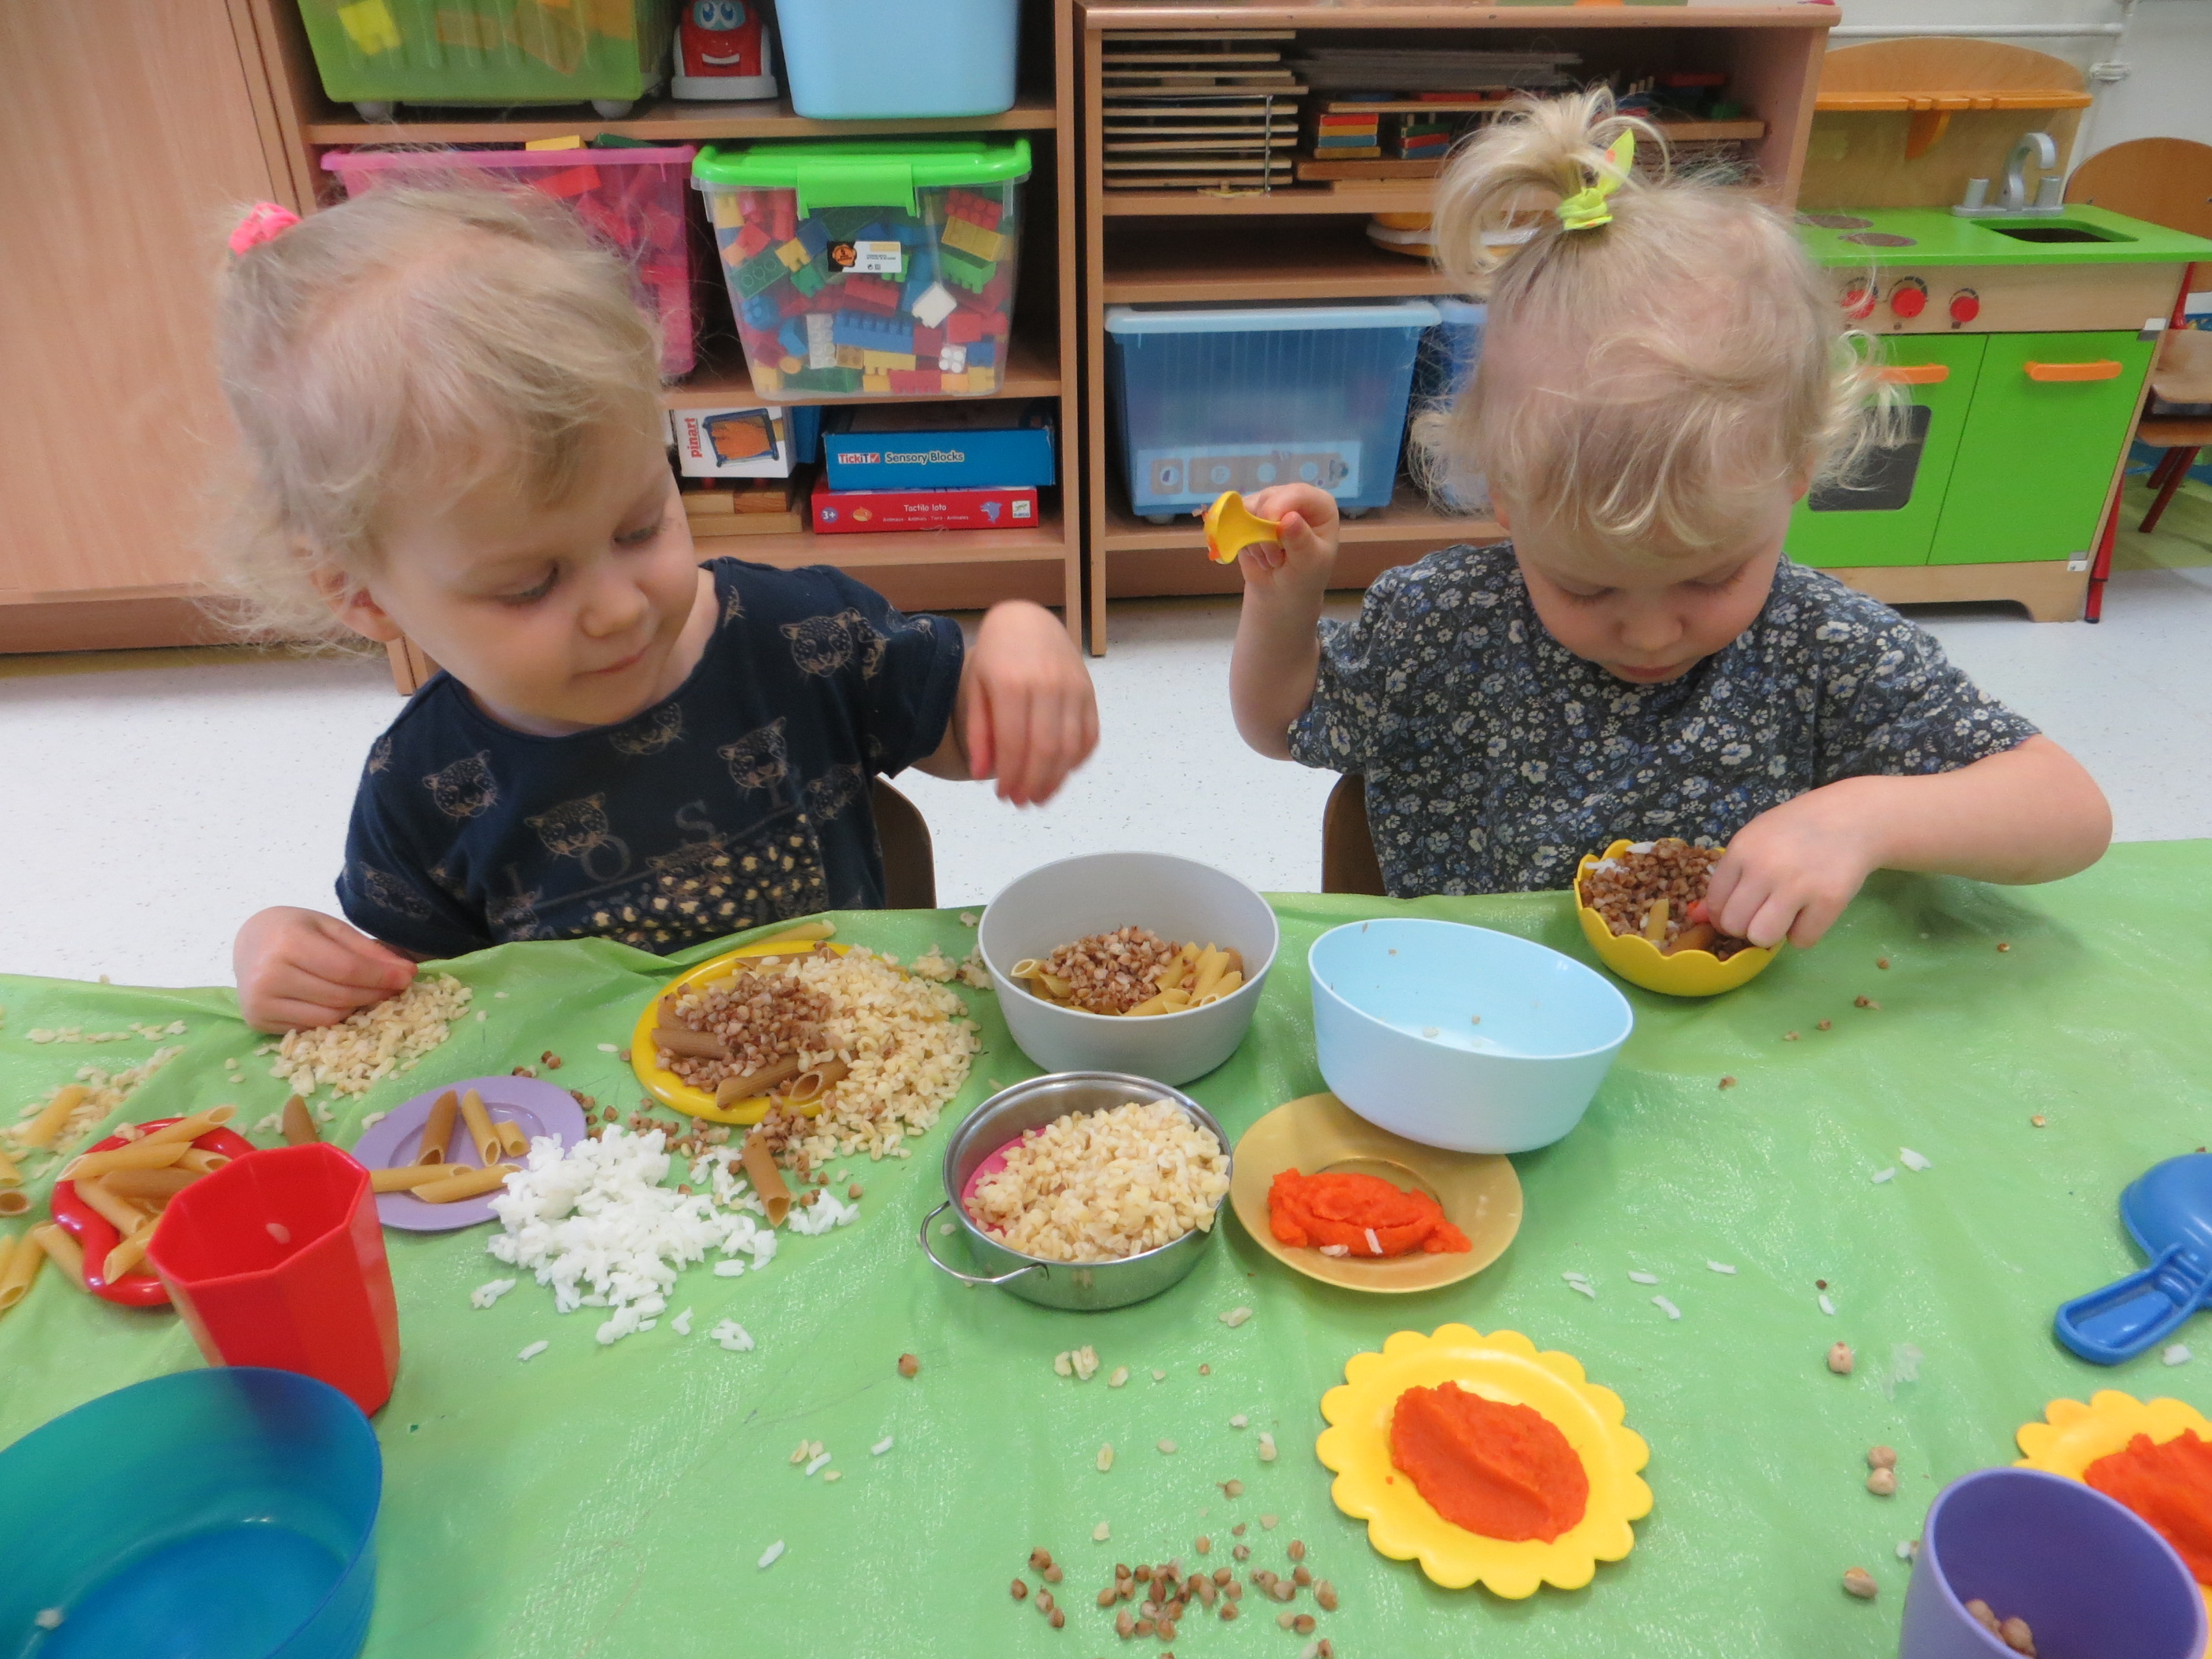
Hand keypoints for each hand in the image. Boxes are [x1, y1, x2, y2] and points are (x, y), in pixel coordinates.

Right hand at [234, 906, 417, 1032]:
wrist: (247, 942)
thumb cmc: (293, 930)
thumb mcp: (330, 928)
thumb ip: (366, 949)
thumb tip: (406, 972)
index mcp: (289, 942)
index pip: (347, 969)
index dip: (381, 977)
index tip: (407, 977)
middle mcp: (270, 974)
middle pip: (340, 996)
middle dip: (375, 993)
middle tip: (395, 988)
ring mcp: (261, 1001)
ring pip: (329, 1017)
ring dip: (357, 1010)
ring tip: (368, 994)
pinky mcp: (258, 1020)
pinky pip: (311, 1027)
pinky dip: (332, 1018)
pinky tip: (339, 1004)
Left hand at [960, 601, 1098, 805]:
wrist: (1028, 622)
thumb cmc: (997, 657)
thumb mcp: (976, 688)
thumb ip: (979, 732)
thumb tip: (982, 775)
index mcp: (1012, 683)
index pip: (1014, 743)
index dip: (1010, 776)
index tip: (1004, 795)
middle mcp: (1048, 685)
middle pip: (1046, 749)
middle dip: (1034, 783)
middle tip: (1022, 802)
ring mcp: (1074, 688)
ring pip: (1071, 747)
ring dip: (1057, 779)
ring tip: (1040, 796)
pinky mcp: (1090, 693)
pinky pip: (1090, 736)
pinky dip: (1077, 761)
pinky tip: (1060, 773)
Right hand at [1235, 484, 1339, 602]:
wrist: (1282, 592)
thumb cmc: (1303, 577)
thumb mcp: (1309, 564)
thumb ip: (1301, 541)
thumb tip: (1288, 518)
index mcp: (1319, 504)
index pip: (1297, 493)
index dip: (1278, 512)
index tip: (1274, 541)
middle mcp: (1295, 497)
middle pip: (1268, 499)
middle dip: (1266, 533)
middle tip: (1277, 560)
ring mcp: (1271, 503)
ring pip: (1249, 508)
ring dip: (1254, 540)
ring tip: (1270, 559)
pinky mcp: (1250, 513)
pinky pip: (1236, 519)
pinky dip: (1243, 540)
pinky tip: (1258, 554)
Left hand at [1704, 788, 1887, 948]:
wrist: (1854, 817)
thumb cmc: (1797, 830)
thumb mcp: (1755, 840)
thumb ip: (1728, 877)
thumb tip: (1698, 917)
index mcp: (1741, 850)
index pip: (1715, 903)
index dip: (1724, 913)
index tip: (1741, 908)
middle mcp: (1765, 868)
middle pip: (1735, 925)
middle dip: (1746, 926)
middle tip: (1764, 912)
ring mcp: (1798, 885)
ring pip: (1763, 937)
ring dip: (1772, 934)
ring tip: (1786, 914)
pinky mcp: (1829, 900)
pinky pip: (1802, 940)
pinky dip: (1805, 932)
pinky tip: (1811, 911)